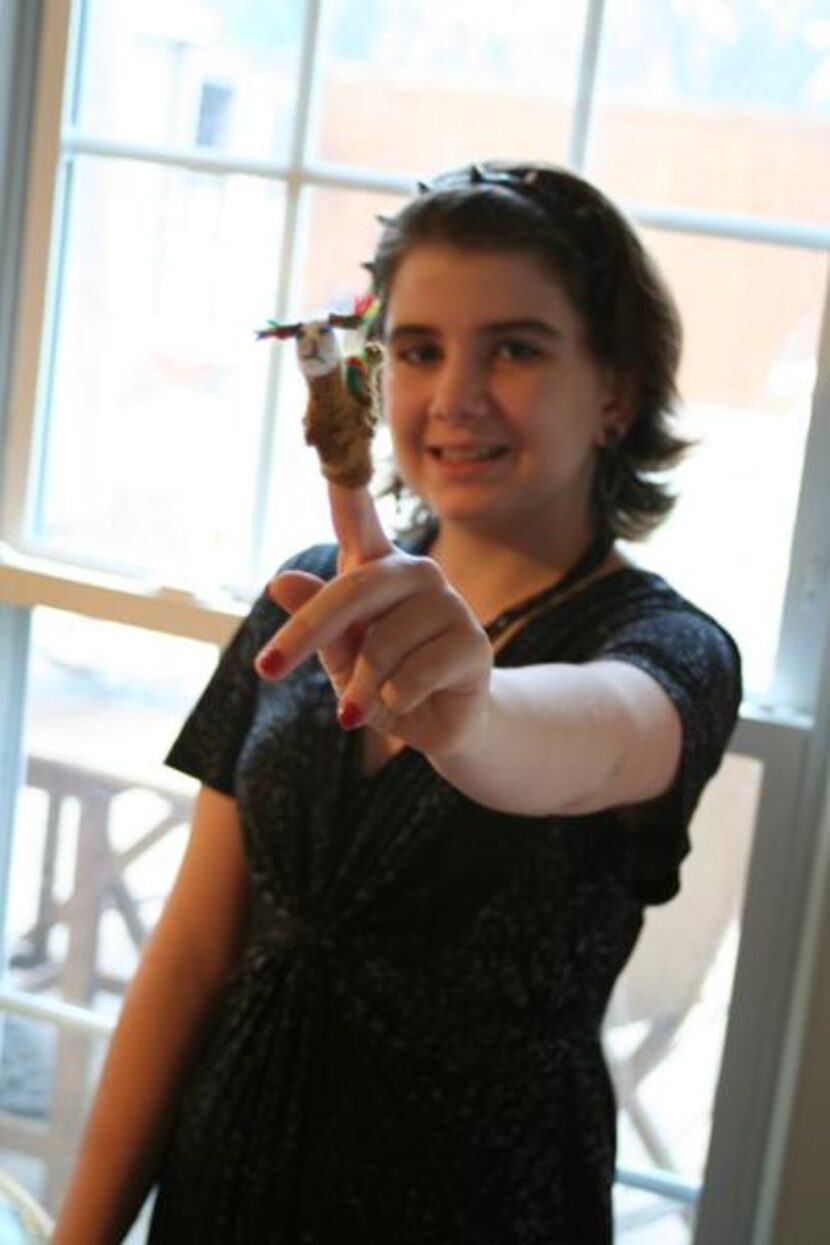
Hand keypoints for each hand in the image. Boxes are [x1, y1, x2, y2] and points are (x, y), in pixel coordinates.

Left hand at [255, 484, 492, 758]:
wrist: (438, 726)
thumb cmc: (379, 682)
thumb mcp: (337, 653)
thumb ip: (315, 621)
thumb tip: (278, 580)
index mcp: (379, 568)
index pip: (357, 516)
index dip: (343, 481)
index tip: (328, 425)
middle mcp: (417, 574)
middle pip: (353, 590)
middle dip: (305, 632)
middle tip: (266, 669)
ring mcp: (450, 605)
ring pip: (381, 644)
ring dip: (359, 686)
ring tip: (364, 705)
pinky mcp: (473, 643)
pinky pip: (411, 674)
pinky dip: (394, 702)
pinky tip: (407, 703)